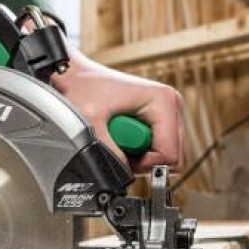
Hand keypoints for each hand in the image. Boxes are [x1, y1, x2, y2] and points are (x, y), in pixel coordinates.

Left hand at [51, 48, 183, 171]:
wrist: (76, 75)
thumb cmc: (84, 88)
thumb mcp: (92, 124)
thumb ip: (110, 152)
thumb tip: (123, 173)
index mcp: (163, 101)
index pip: (171, 154)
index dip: (147, 165)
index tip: (124, 156)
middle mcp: (171, 104)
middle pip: (172, 155)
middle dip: (144, 160)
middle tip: (119, 147)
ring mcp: (166, 110)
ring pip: (165, 152)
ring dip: (141, 155)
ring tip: (117, 138)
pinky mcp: (158, 116)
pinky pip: (157, 145)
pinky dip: (138, 148)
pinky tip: (122, 135)